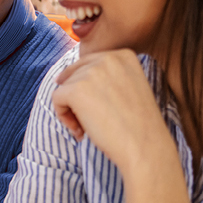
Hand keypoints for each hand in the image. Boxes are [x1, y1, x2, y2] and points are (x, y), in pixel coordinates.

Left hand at [51, 49, 175, 167]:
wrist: (145, 147)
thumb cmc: (138, 126)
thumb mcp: (130, 88)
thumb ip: (108, 77)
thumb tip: (66, 75)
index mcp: (124, 56)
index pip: (90, 64)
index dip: (89, 89)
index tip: (101, 108)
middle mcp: (108, 58)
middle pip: (76, 74)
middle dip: (79, 99)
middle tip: (92, 121)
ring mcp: (92, 72)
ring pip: (65, 87)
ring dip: (72, 110)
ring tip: (88, 129)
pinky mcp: (77, 89)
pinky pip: (57, 98)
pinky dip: (63, 116)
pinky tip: (80, 131)